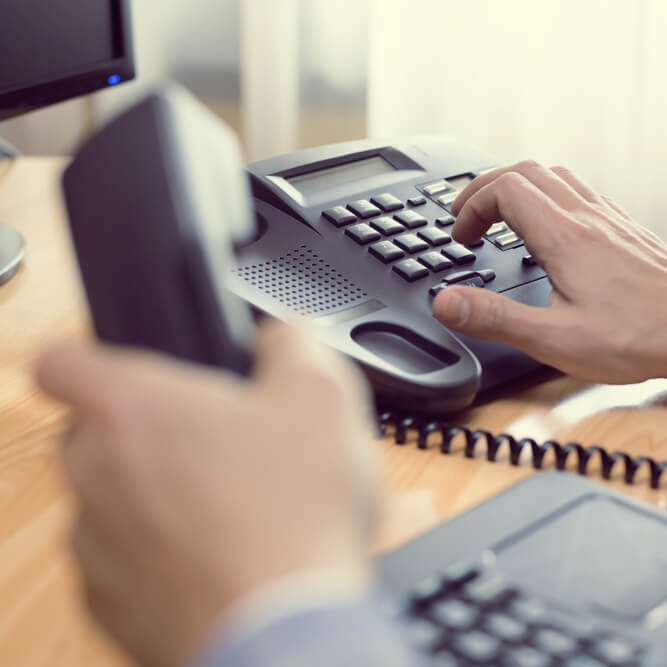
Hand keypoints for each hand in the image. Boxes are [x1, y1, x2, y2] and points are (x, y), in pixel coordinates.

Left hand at [37, 322, 379, 666]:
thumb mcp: (321, 394)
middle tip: (212, 438)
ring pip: (112, 495)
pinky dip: (163, 548)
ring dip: (158, 490)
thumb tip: (276, 337)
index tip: (121, 368)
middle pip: (96, 431)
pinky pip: (127, 554)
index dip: (89, 356)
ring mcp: (95, 543)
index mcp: (131, 408)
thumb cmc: (293, 516)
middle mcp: (94, 473)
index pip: (61, 359)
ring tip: (229, 501)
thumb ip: (288, 342)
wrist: (286, 636)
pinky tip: (223, 550)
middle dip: (149, 429)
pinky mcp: (110, 602)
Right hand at [432, 160, 666, 382]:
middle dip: (485, 188)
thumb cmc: (638, 337)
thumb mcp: (554, 339)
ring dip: (517, 187)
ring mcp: (608, 219)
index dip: (472, 206)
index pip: (505, 189)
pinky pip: (578, 191)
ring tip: (498, 214)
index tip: (462, 237)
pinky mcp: (623, 229)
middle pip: (525, 171)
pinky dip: (547, 196)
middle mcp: (587, 218)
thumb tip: (446, 302)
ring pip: (553, 175)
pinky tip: (546, 226)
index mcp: (564, 238)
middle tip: (467, 217)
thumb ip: (494, 318)